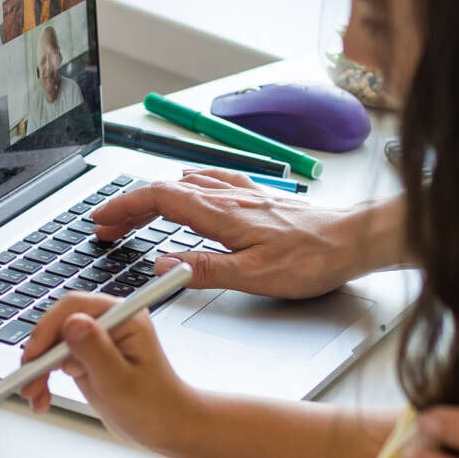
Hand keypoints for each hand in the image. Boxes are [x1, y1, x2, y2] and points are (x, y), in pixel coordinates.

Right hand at [15, 294, 199, 451]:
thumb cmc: (155, 406)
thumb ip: (95, 350)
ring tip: (35, 396)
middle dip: (39, 355)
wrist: (167, 427)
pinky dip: (46, 379)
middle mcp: (109, 324)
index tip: (34, 356)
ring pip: (53, 345)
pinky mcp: (89, 358)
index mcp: (123, 317)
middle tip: (29, 382)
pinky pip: (57, 362)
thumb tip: (72, 323)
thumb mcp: (120, 381)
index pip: (73, 307)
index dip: (48, 330)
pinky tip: (43, 398)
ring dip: (39, 370)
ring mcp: (97, 341)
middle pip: (58, 326)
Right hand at [90, 171, 370, 298]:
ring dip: (154, 198)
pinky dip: (189, 185)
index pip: (158, 200)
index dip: (124, 208)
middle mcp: (229, 197)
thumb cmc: (314, 258)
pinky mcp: (260, 198)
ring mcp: (245, 194)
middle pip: (165, 191)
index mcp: (221, 214)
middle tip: (107, 227)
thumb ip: (204, 269)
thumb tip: (162, 266)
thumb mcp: (255, 276)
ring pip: (186, 186)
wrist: (357, 238)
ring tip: (137, 214)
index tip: (100, 221)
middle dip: (130, 207)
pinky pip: (213, 181)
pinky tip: (191, 185)